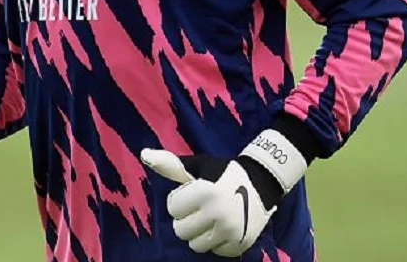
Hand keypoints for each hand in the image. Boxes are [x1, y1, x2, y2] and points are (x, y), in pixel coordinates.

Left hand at [141, 129, 307, 256]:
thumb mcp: (198, 166)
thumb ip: (170, 164)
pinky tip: (223, 227)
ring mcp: (230, 232)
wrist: (262, 184)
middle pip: (181, 230)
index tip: (192, 193)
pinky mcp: (239, 245)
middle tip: (199, 208)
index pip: (173, 208)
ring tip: (209, 219)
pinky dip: (216, 242)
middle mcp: (218, 214)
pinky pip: (214, 252)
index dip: (180, 199)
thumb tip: (143, 154)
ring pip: (195, 245)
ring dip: (199, 233)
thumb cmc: (223, 173)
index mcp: (205, 192)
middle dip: (186, 219)